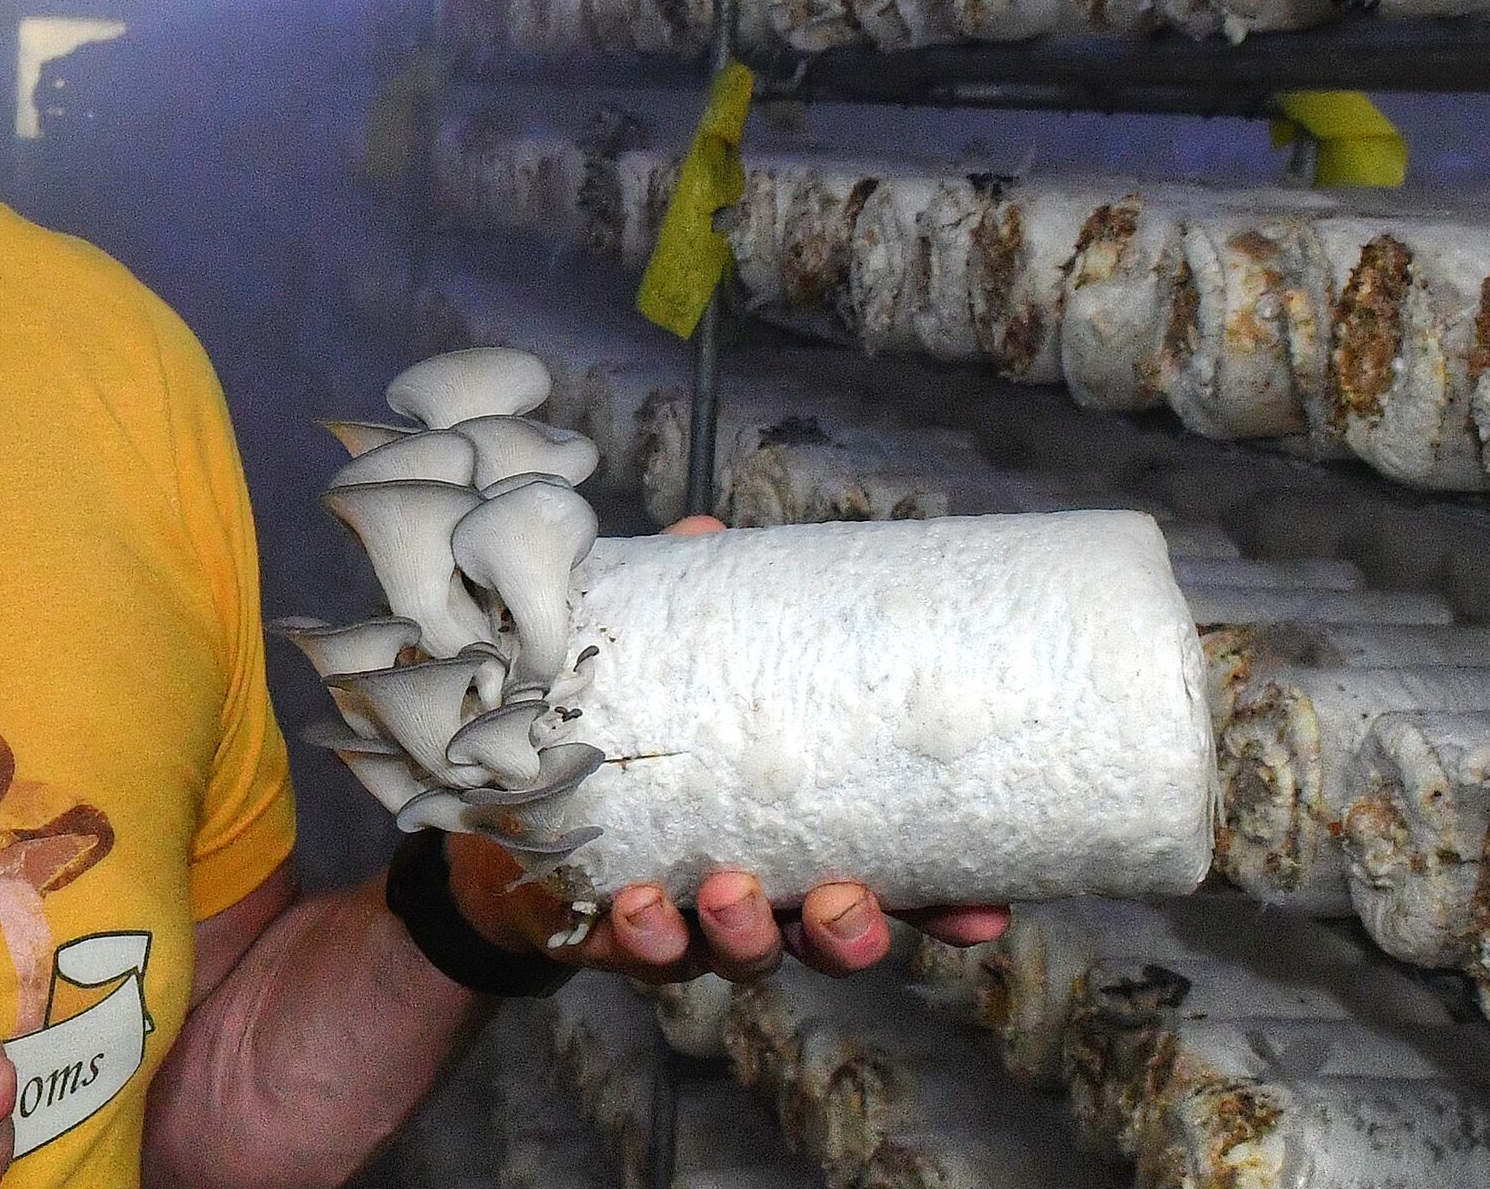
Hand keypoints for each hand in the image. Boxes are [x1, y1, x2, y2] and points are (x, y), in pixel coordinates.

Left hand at [439, 513, 1014, 986]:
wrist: (502, 801)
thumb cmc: (617, 726)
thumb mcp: (658, 663)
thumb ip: (689, 607)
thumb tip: (709, 533)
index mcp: (796, 828)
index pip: (892, 878)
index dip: (943, 905)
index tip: (987, 914)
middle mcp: (761, 885)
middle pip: (832, 934)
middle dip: (850, 931)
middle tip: (839, 898)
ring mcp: (692, 919)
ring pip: (748, 955)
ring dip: (749, 935)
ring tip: (728, 889)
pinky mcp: (619, 934)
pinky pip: (647, 952)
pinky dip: (650, 934)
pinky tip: (639, 902)